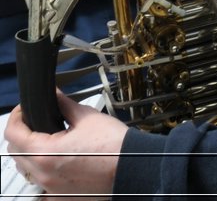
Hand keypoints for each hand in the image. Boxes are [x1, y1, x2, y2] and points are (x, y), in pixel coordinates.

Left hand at [5, 90, 124, 199]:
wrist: (134, 167)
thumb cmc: (115, 145)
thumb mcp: (88, 117)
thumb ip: (64, 105)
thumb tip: (53, 95)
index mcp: (45, 153)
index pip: (13, 134)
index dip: (16, 117)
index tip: (24, 110)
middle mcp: (43, 174)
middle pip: (16, 153)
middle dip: (23, 135)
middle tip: (37, 122)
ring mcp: (50, 189)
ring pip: (27, 170)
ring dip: (30, 154)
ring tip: (49, 142)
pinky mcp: (61, 197)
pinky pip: (41, 186)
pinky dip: (44, 173)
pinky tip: (58, 164)